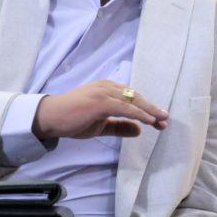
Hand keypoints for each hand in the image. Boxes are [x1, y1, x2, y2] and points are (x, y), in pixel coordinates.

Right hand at [32, 80, 168, 139]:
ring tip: (162, 120)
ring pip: (132, 101)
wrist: (51, 117)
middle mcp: (108, 87)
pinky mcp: (100, 101)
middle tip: (166, 120)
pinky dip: (138, 114)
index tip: (160, 121)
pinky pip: (124, 108)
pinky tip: (149, 121)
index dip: (147, 108)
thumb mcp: (101, 125)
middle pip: (136, 97)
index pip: (132, 98)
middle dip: (152, 109)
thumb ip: (119, 126)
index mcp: (108, 89)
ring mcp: (104, 92)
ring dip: (149, 111)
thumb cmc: (73, 119)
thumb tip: (139, 130)